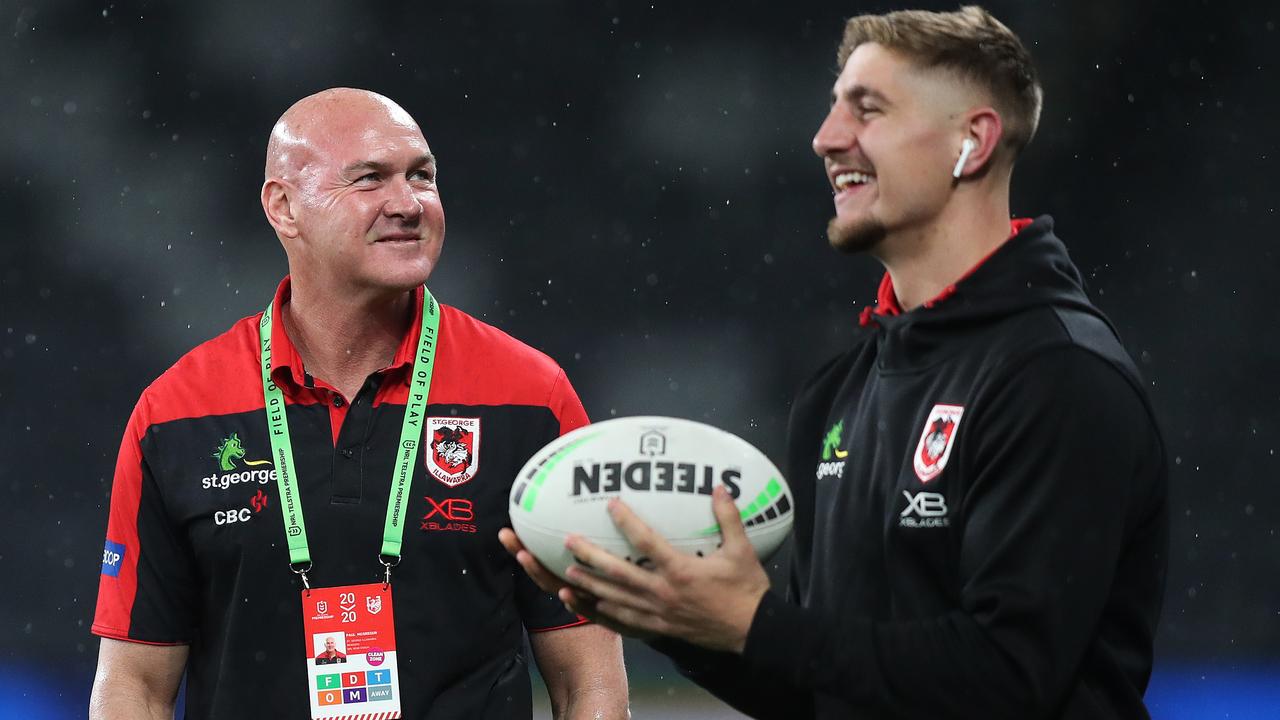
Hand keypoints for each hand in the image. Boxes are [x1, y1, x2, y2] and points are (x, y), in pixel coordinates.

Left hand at [562, 485, 770, 653]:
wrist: (752, 632)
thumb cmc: (746, 590)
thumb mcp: (742, 550)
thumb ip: (728, 517)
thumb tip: (719, 487)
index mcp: (680, 571)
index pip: (646, 542)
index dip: (626, 521)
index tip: (611, 504)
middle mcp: (663, 593)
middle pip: (618, 573)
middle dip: (590, 556)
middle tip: (569, 541)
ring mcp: (657, 614)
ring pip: (614, 599)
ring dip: (589, 585)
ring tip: (567, 573)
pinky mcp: (658, 629)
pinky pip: (624, 622)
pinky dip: (602, 613)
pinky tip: (587, 605)